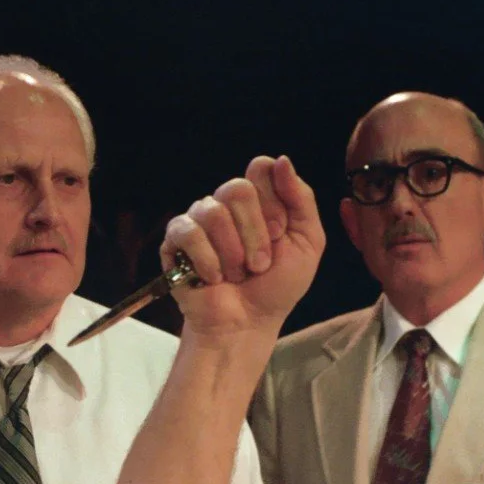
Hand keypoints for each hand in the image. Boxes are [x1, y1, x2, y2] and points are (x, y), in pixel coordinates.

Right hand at [161, 155, 323, 338]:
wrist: (248, 323)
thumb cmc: (277, 286)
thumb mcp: (308, 242)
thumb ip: (301, 199)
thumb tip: (281, 160)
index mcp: (257, 199)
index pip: (260, 168)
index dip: (273, 200)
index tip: (280, 232)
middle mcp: (226, 204)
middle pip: (236, 188)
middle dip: (254, 232)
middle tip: (260, 264)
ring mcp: (199, 220)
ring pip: (213, 211)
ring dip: (232, 252)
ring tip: (238, 275)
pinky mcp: (175, 241)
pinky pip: (188, 232)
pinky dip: (206, 259)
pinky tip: (214, 278)